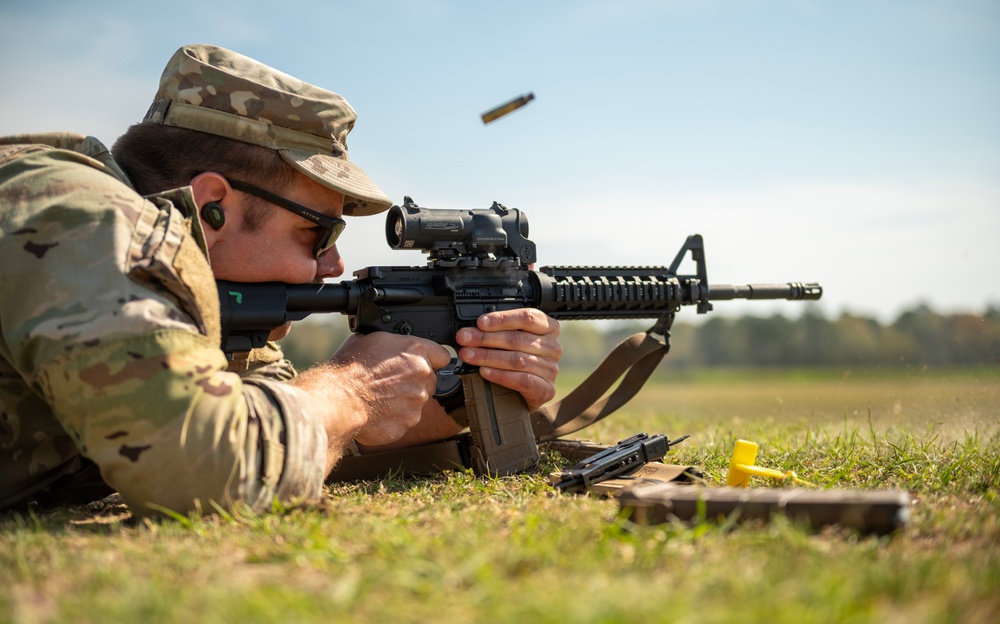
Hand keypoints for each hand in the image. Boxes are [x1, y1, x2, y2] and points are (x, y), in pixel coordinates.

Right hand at [330, 332, 451, 445]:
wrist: (339, 400)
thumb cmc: (349, 369)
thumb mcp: (368, 339)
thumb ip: (390, 343)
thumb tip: (389, 343)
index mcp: (416, 352)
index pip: (442, 355)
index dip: (432, 359)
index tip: (426, 363)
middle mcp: (422, 376)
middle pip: (429, 380)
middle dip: (414, 382)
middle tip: (391, 382)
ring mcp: (417, 402)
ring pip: (416, 401)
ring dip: (403, 400)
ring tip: (379, 397)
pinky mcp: (408, 423)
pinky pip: (404, 420)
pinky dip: (393, 418)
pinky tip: (377, 411)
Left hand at [456, 309, 561, 411]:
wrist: (524, 394)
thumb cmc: (517, 360)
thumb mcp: (512, 340)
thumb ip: (498, 331)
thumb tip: (471, 329)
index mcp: (548, 328)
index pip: (527, 318)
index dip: (502, 319)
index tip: (480, 322)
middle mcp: (553, 347)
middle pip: (518, 339)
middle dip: (486, 338)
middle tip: (465, 339)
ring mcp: (552, 369)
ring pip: (517, 359)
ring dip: (488, 356)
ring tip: (469, 355)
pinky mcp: (546, 389)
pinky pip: (522, 380)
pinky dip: (500, 375)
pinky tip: (484, 372)